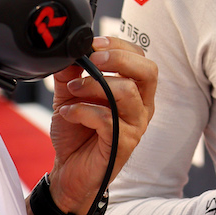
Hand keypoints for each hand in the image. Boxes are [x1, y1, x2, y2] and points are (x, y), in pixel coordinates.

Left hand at [46, 35, 157, 213]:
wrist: (68, 171)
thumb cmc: (76, 133)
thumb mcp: (70, 95)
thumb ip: (71, 72)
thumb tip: (69, 48)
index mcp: (135, 90)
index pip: (141, 58)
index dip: (120, 45)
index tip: (94, 43)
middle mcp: (142, 106)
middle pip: (148, 71)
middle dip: (119, 58)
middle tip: (92, 60)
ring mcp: (136, 126)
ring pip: (127, 92)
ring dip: (93, 85)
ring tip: (72, 91)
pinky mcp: (124, 144)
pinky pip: (107, 119)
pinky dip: (82, 111)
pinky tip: (67, 114)